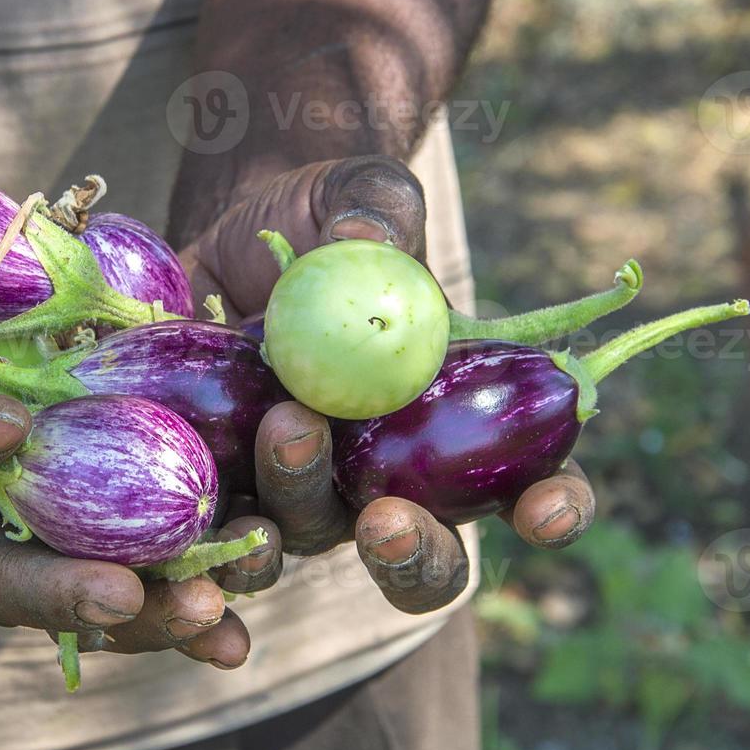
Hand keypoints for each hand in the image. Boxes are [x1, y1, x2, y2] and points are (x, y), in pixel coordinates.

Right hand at [0, 175, 252, 669]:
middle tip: (124, 593)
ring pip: (84, 581)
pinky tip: (247, 608)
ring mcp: (33, 498)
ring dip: (149, 607)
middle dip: (58, 591)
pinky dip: (196, 579)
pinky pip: (150, 545)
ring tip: (216, 613)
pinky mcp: (101, 482)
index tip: (2, 424)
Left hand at [178, 156, 598, 613]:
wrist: (229, 228)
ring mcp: (306, 487)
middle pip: (422, 555)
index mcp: (462, 421)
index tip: (547, 509)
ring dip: (301, 504)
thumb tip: (363, 239)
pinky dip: (209, 517)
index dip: (557, 510)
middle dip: (413, 553)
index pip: (531, 489)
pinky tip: (193, 477)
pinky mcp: (225, 480)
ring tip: (286, 432)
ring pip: (311, 534)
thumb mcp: (361, 194)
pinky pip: (215, 523)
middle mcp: (391, 474)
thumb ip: (376, 209)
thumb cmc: (329, 218)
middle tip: (387, 520)